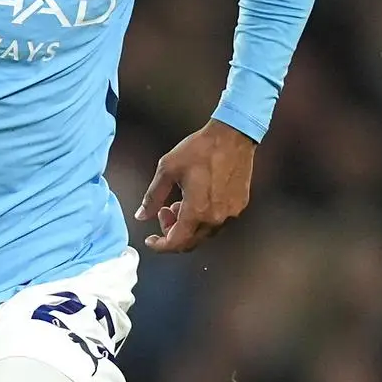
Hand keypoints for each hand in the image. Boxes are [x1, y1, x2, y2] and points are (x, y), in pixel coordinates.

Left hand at [137, 118, 256, 252]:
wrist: (233, 136)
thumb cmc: (201, 149)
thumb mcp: (167, 169)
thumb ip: (152, 197)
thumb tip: (141, 215)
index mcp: (197, 211)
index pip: (176, 242)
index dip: (160, 245)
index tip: (151, 240)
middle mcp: (216, 217)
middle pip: (190, 242)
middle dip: (172, 232)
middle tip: (163, 213)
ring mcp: (230, 214)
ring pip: (204, 234)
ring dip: (187, 226)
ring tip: (179, 203)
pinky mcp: (239, 206)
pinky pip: (217, 223)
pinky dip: (202, 219)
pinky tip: (196, 200)